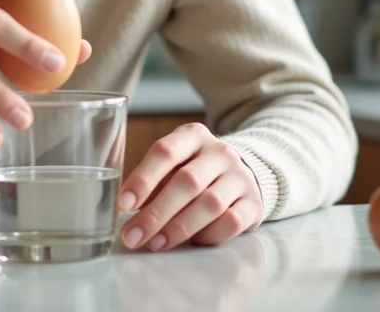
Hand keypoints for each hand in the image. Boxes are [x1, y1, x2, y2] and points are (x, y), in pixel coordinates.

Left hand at [118, 123, 262, 251]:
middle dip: (156, 213)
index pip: (165, 152)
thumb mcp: (174, 165)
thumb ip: (153, 182)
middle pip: (187, 182)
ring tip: (156, 243)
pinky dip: (209, 235)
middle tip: (134, 235)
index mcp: (193, 136)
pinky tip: (193, 241)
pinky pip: (231, 222)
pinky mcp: (254, 203)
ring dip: (179, 228)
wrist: (242, 174)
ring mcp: (240, 177)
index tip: (124, 204)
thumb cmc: (196, 171)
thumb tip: (127, 209)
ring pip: (209, 204)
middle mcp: (219, 152)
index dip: (143, 179)